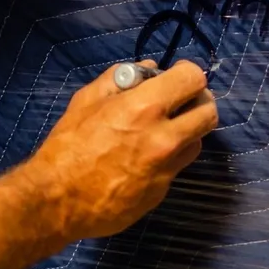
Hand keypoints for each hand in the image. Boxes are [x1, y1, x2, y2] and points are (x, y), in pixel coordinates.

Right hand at [17, 60, 217, 243]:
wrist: (58, 200)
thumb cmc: (68, 145)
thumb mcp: (87, 100)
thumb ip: (121, 79)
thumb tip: (149, 69)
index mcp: (145, 108)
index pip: (194, 79)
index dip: (187, 73)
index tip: (177, 76)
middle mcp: (165, 138)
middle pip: (209, 112)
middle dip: (198, 101)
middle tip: (180, 101)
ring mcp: (166, 168)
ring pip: (198, 141)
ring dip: (186, 130)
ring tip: (161, 129)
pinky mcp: (162, 192)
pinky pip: (177, 166)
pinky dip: (168, 156)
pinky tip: (143, 157)